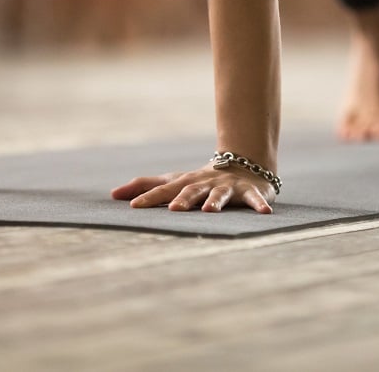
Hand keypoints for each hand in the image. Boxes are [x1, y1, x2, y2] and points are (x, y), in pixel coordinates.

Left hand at [112, 164, 275, 213]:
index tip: (133, 207)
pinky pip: (255, 200)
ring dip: (215, 202)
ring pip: (220, 195)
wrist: (243, 164)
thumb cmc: (200, 180)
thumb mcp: (174, 182)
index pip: (164, 190)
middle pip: (191, 191)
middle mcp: (205, 184)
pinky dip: (259, 205)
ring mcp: (227, 187)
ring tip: (209, 211)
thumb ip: (146, 186)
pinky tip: (265, 214)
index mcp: (186, 183)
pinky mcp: (250, 192)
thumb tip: (113, 194)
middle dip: (183, 200)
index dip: (150, 197)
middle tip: (173, 210)